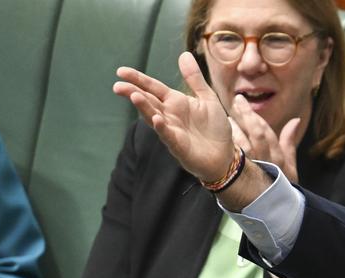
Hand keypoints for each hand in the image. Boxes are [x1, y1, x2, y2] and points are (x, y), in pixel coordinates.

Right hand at [113, 53, 232, 182]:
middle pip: (148, 101)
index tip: (121, 71)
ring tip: (134, 96)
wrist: (226, 155)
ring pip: (153, 117)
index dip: (138, 79)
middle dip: (133, 93)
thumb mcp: (208, 99)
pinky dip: (162, 127)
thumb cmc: (215, 128)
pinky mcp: (179, 146)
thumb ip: (195, 79)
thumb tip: (184, 54)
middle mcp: (169, 115)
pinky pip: (168, 135)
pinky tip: (156, 119)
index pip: (153, 88)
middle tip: (118, 86)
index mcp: (175, 102)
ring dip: (144, 108)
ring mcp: (172, 131)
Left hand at [230, 94, 301, 182]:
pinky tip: (222, 138)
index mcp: (278, 157)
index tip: (241, 103)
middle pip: (256, 133)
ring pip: (244, 144)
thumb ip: (289, 142)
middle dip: (246, 116)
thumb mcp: (290, 166)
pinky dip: (230, 146)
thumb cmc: (283, 187)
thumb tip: (295, 120)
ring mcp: (255, 169)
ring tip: (225, 118)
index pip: (265, 131)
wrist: (277, 212)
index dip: (253, 116)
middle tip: (236, 101)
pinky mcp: (243, 177)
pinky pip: (236, 158)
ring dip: (234, 130)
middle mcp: (267, 161)